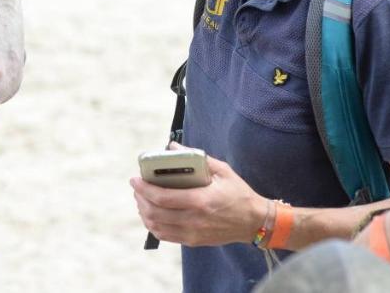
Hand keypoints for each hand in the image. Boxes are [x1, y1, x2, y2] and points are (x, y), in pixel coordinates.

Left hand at [129, 146, 267, 246]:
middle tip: (137, 187)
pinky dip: (153, 225)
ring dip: (144, 212)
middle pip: (156, 213)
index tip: (135, 179)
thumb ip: (197, 158)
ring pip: (157, 226)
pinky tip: (151, 214)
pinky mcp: (193, 241)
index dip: (144, 189)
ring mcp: (193, 233)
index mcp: (201, 200)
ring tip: (142, 199)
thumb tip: (172, 147)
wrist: (254, 222)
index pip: (163, 197)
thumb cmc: (239, 193)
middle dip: (140, 198)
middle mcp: (195, 220)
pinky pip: (165, 236)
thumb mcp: (222, 170)